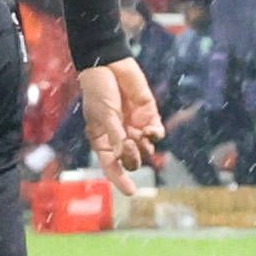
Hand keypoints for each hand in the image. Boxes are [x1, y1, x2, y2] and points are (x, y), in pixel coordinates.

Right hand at [79, 55, 165, 173]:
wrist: (109, 63)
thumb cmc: (99, 90)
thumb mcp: (104, 115)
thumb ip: (117, 135)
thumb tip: (127, 154)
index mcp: (102, 139)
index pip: (112, 166)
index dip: (121, 179)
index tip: (133, 192)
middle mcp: (119, 136)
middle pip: (130, 159)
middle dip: (133, 156)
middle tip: (132, 145)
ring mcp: (134, 126)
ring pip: (146, 148)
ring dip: (146, 146)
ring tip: (142, 134)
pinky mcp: (147, 114)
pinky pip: (155, 132)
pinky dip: (156, 134)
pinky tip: (152, 130)